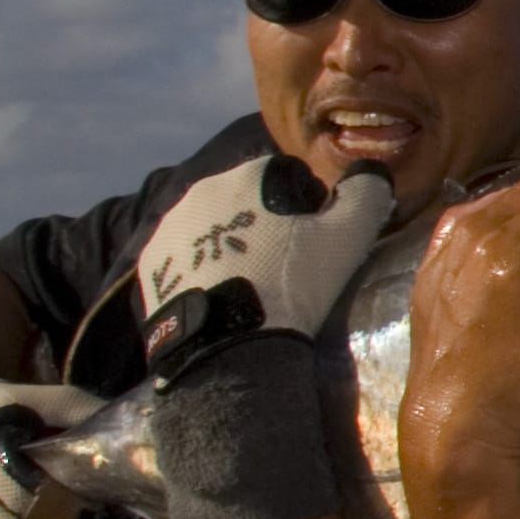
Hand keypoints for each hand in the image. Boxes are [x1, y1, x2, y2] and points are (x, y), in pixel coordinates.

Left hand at [137, 154, 393, 382]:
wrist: (229, 346)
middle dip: (266, 223)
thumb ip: (365, 193)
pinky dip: (202, 269)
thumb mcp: (346, 237)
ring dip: (234, 245)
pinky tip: (222, 296)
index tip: (316, 241)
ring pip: (214, 227)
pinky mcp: (150, 263)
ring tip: (252, 284)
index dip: (310, 207)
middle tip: (285, 266)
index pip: (290, 177)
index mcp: (247, 174)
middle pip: (247, 200)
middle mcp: (200, 189)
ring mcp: (168, 227)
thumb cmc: (291, 283)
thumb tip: (369, 172)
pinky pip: (185, 257)